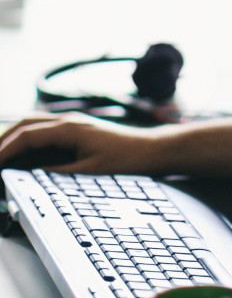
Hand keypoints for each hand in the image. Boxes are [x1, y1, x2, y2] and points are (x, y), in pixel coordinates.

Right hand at [0, 113, 167, 175]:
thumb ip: (57, 172)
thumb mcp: (89, 171)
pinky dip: (28, 142)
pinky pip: (45, 132)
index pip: (26, 136)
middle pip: (24, 125)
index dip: (4, 151)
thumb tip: (28, 176)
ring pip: (33, 126)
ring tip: (0, 158)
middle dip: (2, 141)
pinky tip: (22, 156)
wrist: (151, 149)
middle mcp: (68, 121)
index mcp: (69, 128)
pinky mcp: (76, 131)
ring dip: (13, 139)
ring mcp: (72, 124)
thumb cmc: (126, 159)